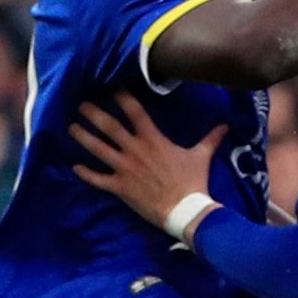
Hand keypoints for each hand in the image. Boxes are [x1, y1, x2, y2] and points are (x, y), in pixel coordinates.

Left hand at [70, 92, 227, 229]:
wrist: (185, 209)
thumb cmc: (193, 181)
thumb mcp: (201, 156)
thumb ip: (210, 138)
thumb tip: (226, 125)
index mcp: (153, 139)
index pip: (135, 112)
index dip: (123, 98)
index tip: (112, 88)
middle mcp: (135, 150)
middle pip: (110, 127)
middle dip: (94, 114)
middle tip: (80, 104)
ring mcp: (125, 168)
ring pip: (98, 149)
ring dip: (84, 138)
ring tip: (71, 127)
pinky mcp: (120, 187)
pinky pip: (98, 179)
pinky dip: (86, 173)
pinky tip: (75, 167)